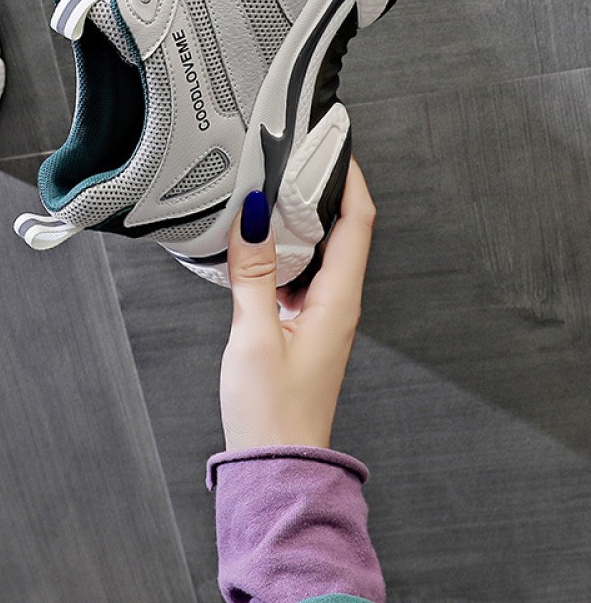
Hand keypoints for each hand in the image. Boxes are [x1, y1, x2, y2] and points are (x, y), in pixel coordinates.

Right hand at [219, 158, 374, 450]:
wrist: (274, 463)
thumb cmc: (270, 412)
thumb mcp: (254, 334)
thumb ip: (252, 270)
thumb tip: (255, 214)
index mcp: (338, 302)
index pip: (357, 224)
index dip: (350, 180)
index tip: (334, 146)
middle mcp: (337, 304)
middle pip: (341, 230)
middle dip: (321, 189)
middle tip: (294, 156)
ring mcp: (320, 314)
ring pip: (318, 251)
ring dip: (299, 219)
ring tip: (271, 188)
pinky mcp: (301, 324)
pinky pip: (299, 272)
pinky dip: (283, 248)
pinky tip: (256, 242)